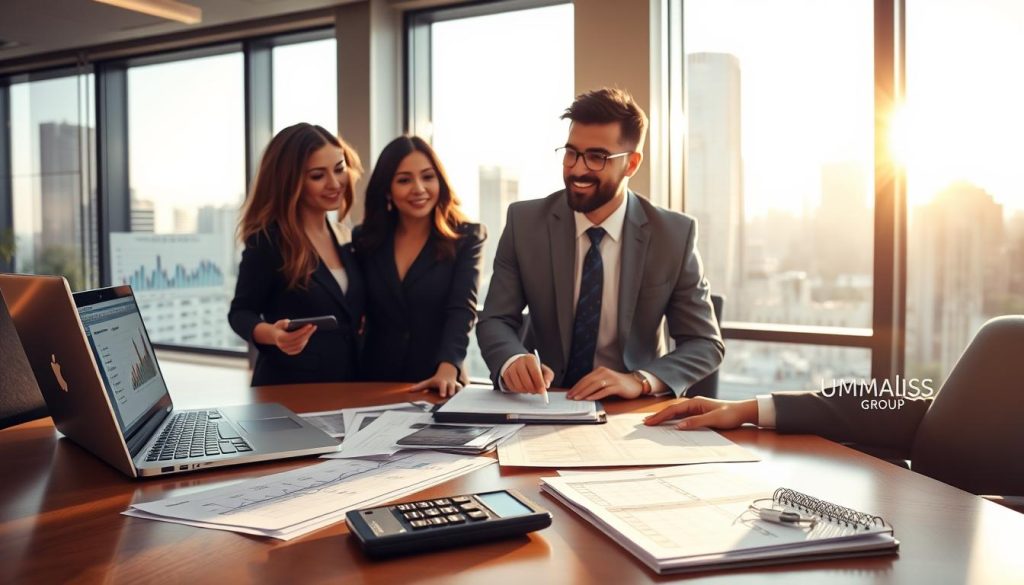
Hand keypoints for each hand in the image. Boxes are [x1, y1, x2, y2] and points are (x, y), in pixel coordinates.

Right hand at [269, 319, 316, 355]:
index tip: (310, 324)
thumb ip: (284, 322)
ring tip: (312, 330)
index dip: (302, 330)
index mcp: (280, 338)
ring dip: (307, 338)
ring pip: (300, 345)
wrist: (274, 335)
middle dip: (307, 333)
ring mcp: (285, 350)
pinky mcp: (289, 352)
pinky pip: (299, 349)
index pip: (293, 335)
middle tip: (314, 326)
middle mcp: (282, 345)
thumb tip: (290, 323)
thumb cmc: (279, 327)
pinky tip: (307, 336)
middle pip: (298, 340)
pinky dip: (304, 343)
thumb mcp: (280, 323)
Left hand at [408, 362, 461, 397]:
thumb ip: (419, 387)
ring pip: (459, 388)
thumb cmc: (436, 379)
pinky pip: (463, 390)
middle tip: (451, 395)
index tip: (442, 395)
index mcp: (442, 383)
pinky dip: (464, 393)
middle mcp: (449, 384)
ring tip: (459, 398)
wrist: (447, 372)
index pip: (442, 387)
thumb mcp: (428, 382)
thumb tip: (408, 390)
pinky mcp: (459, 387)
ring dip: (458, 393)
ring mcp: (455, 385)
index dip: (442, 390)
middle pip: (451, 387)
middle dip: (452, 391)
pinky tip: (465, 398)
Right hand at [502, 354, 553, 393]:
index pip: (535, 373)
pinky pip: (512, 388)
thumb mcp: (543, 369)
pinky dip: (519, 391)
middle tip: (536, 391)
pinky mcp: (506, 375)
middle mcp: (519, 362)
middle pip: (526, 381)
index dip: (540, 383)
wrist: (519, 362)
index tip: (542, 390)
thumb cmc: (532, 367)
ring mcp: (511, 368)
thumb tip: (546, 385)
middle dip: (533, 390)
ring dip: (526, 391)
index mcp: (530, 359)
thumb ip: (548, 376)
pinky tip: (523, 387)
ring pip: (519, 386)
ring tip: (530, 389)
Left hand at [566, 366, 642, 399]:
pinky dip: (596, 395)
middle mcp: (605, 373)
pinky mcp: (617, 386)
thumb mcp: (605, 381)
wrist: (635, 383)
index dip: (576, 386)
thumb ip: (595, 384)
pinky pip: (605, 391)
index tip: (569, 393)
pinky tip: (590, 399)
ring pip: (595, 385)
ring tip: (578, 398)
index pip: (585, 378)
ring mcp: (612, 379)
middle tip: (570, 397)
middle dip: (578, 390)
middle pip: (588, 381)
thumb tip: (581, 392)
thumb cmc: (618, 384)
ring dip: (585, 392)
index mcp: (600, 371)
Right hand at [643, 397, 757, 429]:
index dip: (660, 416)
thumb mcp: (714, 420)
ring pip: (676, 412)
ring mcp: (696, 408)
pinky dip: (673, 419)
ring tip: (652, 422)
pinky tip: (668, 423)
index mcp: (695, 403)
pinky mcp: (699, 412)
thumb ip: (696, 422)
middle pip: (672, 410)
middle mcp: (693, 403)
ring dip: (664, 417)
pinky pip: (682, 416)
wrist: (743, 412)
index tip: (650, 422)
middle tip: (645, 422)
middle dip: (658, 416)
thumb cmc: (730, 415)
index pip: (673, 410)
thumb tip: (678, 426)